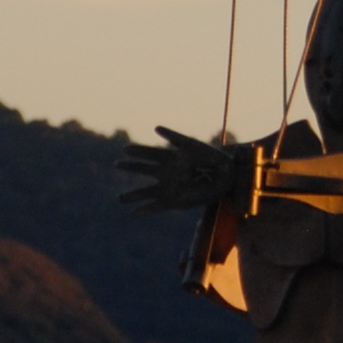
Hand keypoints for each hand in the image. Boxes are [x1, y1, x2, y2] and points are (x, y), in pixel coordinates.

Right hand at [117, 127, 256, 219]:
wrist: (226, 176)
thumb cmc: (210, 158)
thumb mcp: (192, 145)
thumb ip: (174, 138)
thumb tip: (155, 128)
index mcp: (171, 157)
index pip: (150, 154)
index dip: (138, 151)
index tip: (125, 150)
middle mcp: (167, 172)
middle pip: (145, 169)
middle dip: (131, 167)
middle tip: (116, 164)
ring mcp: (170, 187)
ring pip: (147, 191)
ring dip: (134, 195)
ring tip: (119, 199)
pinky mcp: (175, 201)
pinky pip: (157, 207)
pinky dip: (145, 211)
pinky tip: (133, 215)